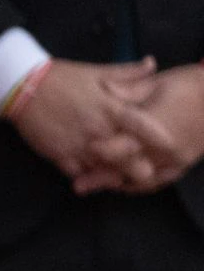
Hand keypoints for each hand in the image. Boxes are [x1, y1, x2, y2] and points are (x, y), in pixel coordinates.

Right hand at [8, 57, 155, 186]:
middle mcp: (96, 128)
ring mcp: (77, 144)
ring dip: (113, 174)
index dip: (156, 135)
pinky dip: (87, 177)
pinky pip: (79, 174)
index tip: (168, 143)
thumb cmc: (61, 78)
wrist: (22, 88)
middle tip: (146, 171)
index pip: (140, 123)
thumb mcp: (95, 70)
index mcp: (108, 106)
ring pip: (103, 169)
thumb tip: (152, 64)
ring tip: (121, 178)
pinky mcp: (59, 155)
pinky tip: (92, 176)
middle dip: (138, 165)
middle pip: (125, 154)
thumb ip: (126, 72)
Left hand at [90, 63, 203, 194]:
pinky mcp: (183, 165)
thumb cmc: (191, 85)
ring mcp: (175, 159)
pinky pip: (156, 182)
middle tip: (78, 185)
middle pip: (127, 168)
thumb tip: (105, 90)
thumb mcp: (160, 82)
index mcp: (157, 124)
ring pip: (139, 179)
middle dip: (101, 175)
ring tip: (92, 188)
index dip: (101, 149)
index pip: (123, 143)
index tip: (84, 149)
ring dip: (115, 183)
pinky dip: (136, 185)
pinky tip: (120, 185)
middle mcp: (165, 147)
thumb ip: (131, 90)